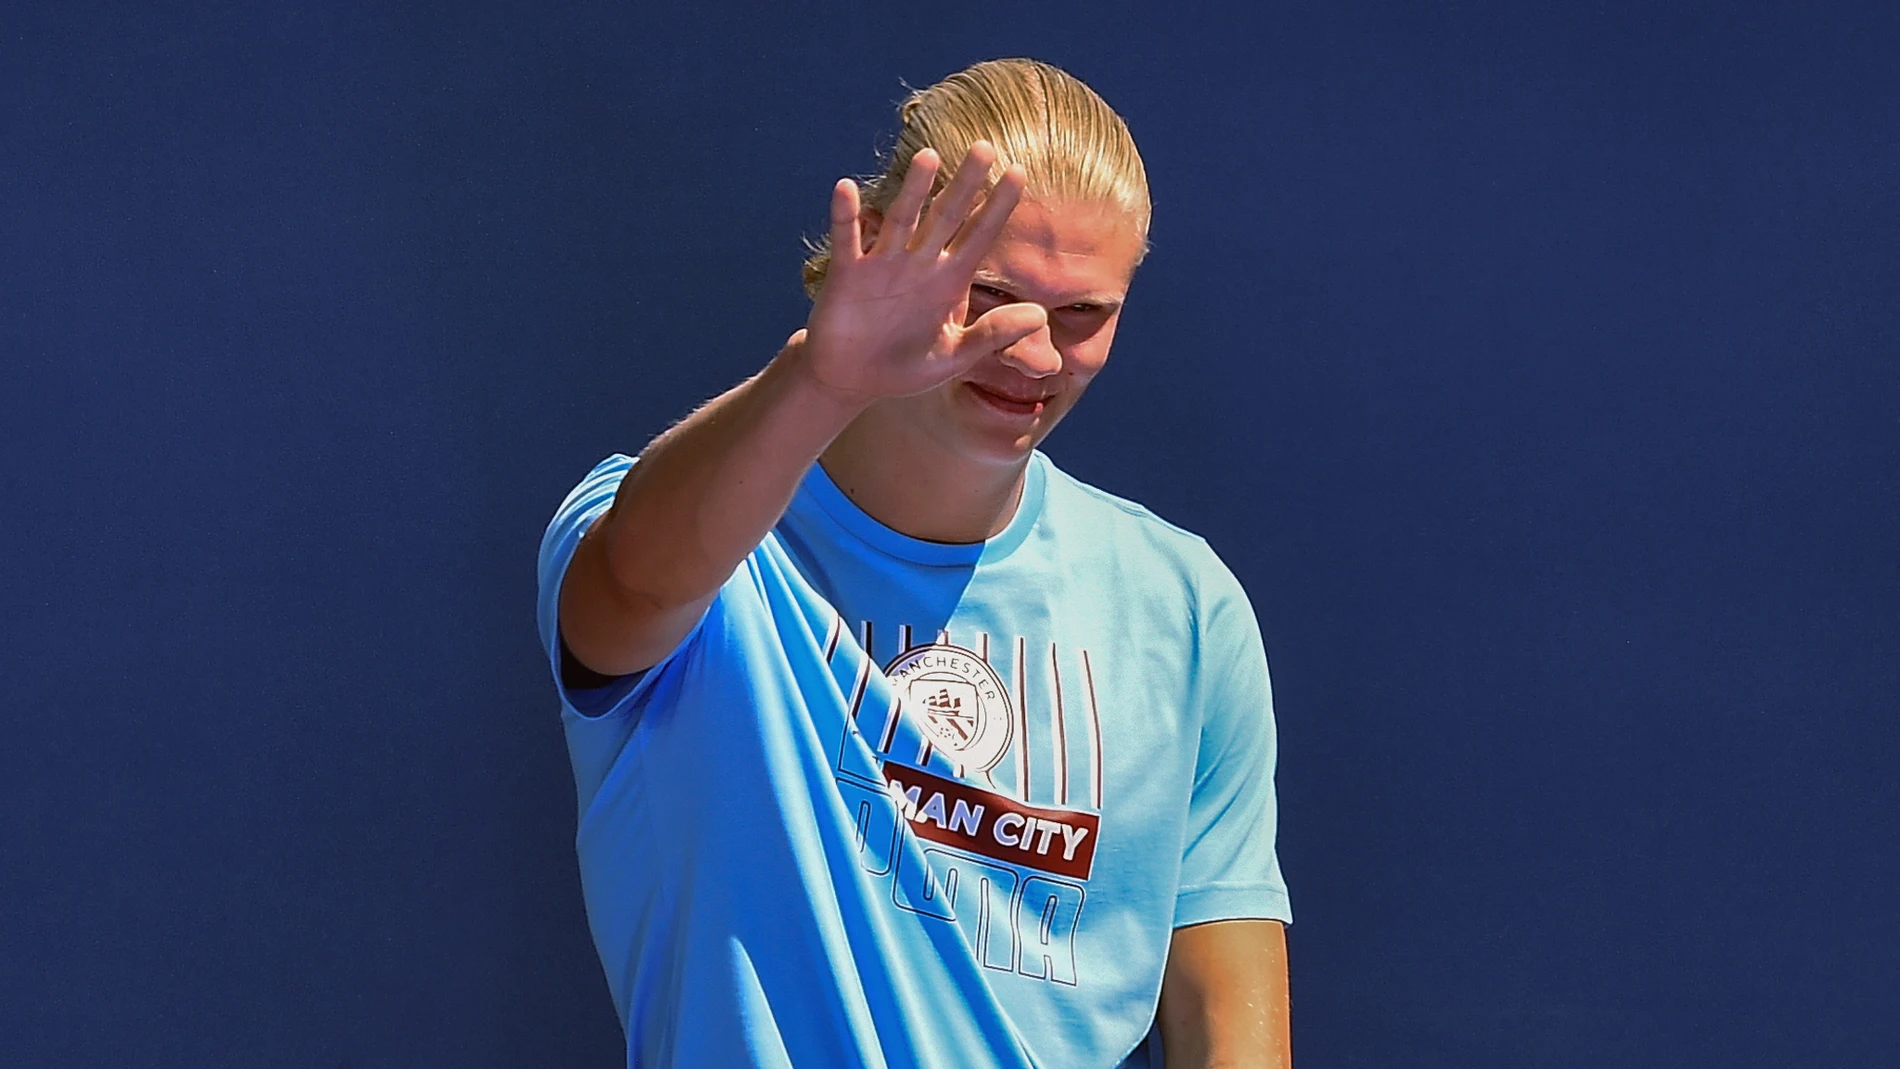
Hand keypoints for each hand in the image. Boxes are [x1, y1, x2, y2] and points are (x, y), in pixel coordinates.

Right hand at [797, 141, 1049, 406]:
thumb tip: (1040, 314)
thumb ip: (994, 335)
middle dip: (965, 184)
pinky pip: (849, 240)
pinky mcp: (848, 276)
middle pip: (946, 216)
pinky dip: (846, 216)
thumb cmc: (906, 367)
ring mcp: (883, 265)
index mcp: (949, 282)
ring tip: (929, 157)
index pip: (980, 236)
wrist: (853, 380)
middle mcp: (919, 264)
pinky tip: (846, 188)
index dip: (998, 207)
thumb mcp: (955, 356)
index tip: (1019, 172)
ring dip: (913, 190)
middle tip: (985, 146)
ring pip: (902, 220)